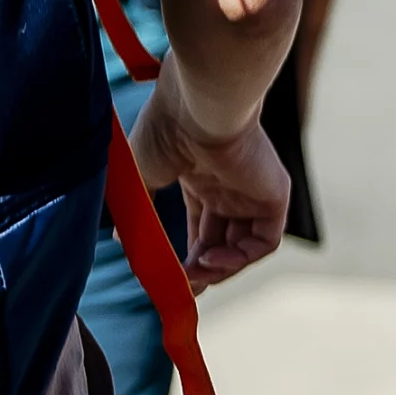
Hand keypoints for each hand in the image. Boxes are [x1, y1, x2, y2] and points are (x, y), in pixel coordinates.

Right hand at [129, 88, 292, 287]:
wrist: (196, 108)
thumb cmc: (165, 129)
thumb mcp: (141, 174)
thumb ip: (137, 209)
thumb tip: (121, 240)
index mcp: (204, 176)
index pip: (203, 226)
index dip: (188, 255)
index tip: (171, 276)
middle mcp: (232, 185)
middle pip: (223, 240)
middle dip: (203, 269)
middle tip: (182, 287)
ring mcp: (254, 191)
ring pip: (243, 247)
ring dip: (218, 269)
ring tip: (193, 276)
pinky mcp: (274, 195)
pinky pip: (264, 242)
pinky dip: (239, 259)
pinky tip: (210, 260)